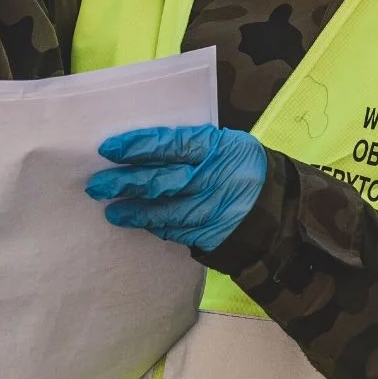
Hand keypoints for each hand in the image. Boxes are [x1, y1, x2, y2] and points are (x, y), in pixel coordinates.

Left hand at [85, 126, 266, 251]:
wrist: (280, 208)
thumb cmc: (242, 168)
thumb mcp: (225, 144)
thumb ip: (189, 145)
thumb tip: (141, 149)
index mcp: (217, 147)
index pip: (170, 145)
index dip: (137, 147)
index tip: (108, 150)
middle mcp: (214, 178)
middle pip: (162, 181)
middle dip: (126, 183)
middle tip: (97, 185)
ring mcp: (214, 209)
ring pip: (165, 211)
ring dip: (135, 212)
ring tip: (111, 211)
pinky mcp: (212, 234)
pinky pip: (177, 230)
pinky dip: (156, 226)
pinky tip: (139, 223)